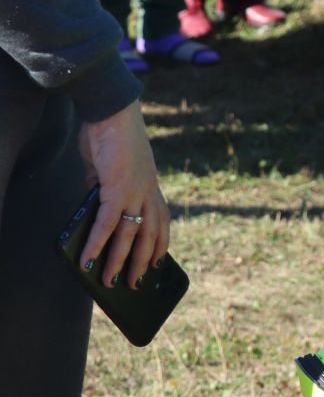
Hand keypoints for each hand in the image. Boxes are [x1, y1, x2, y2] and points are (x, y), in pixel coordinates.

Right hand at [77, 101, 169, 291]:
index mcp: (151, 186)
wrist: (112, 112)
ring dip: (119, 261)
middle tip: (135, 284)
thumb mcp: (110, 168)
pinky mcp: (116, 188)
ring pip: (129, 235)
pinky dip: (98, 243)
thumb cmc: (110, 136)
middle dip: (142, 262)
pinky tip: (89, 259)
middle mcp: (148, 192)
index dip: (160, 244)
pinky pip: (107, 222)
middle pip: (149, 235)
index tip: (157, 262)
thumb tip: (94, 203)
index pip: (162, 221)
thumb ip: (105, 186)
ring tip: (111, 282)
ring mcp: (135, 191)